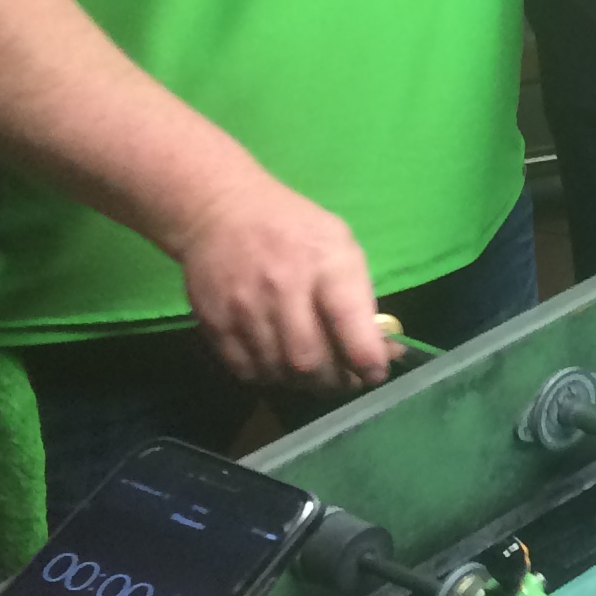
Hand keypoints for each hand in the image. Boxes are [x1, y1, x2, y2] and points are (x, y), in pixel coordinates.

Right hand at [162, 176, 386, 391]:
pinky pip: (246, 370)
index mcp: (325, 264)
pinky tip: (281, 367)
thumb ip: (360, 296)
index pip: (349, 324)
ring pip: (278, 372)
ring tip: (316, 376)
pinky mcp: (214, 323)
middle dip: (335, 382)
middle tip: (346, 382)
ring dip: (303, 384)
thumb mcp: (340, 244)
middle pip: (309, 361)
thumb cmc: (294, 228)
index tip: (376, 372)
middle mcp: (283, 288)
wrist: (220, 211)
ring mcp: (244, 308)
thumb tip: (381, 347)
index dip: (368, 360)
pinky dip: (269, 378)